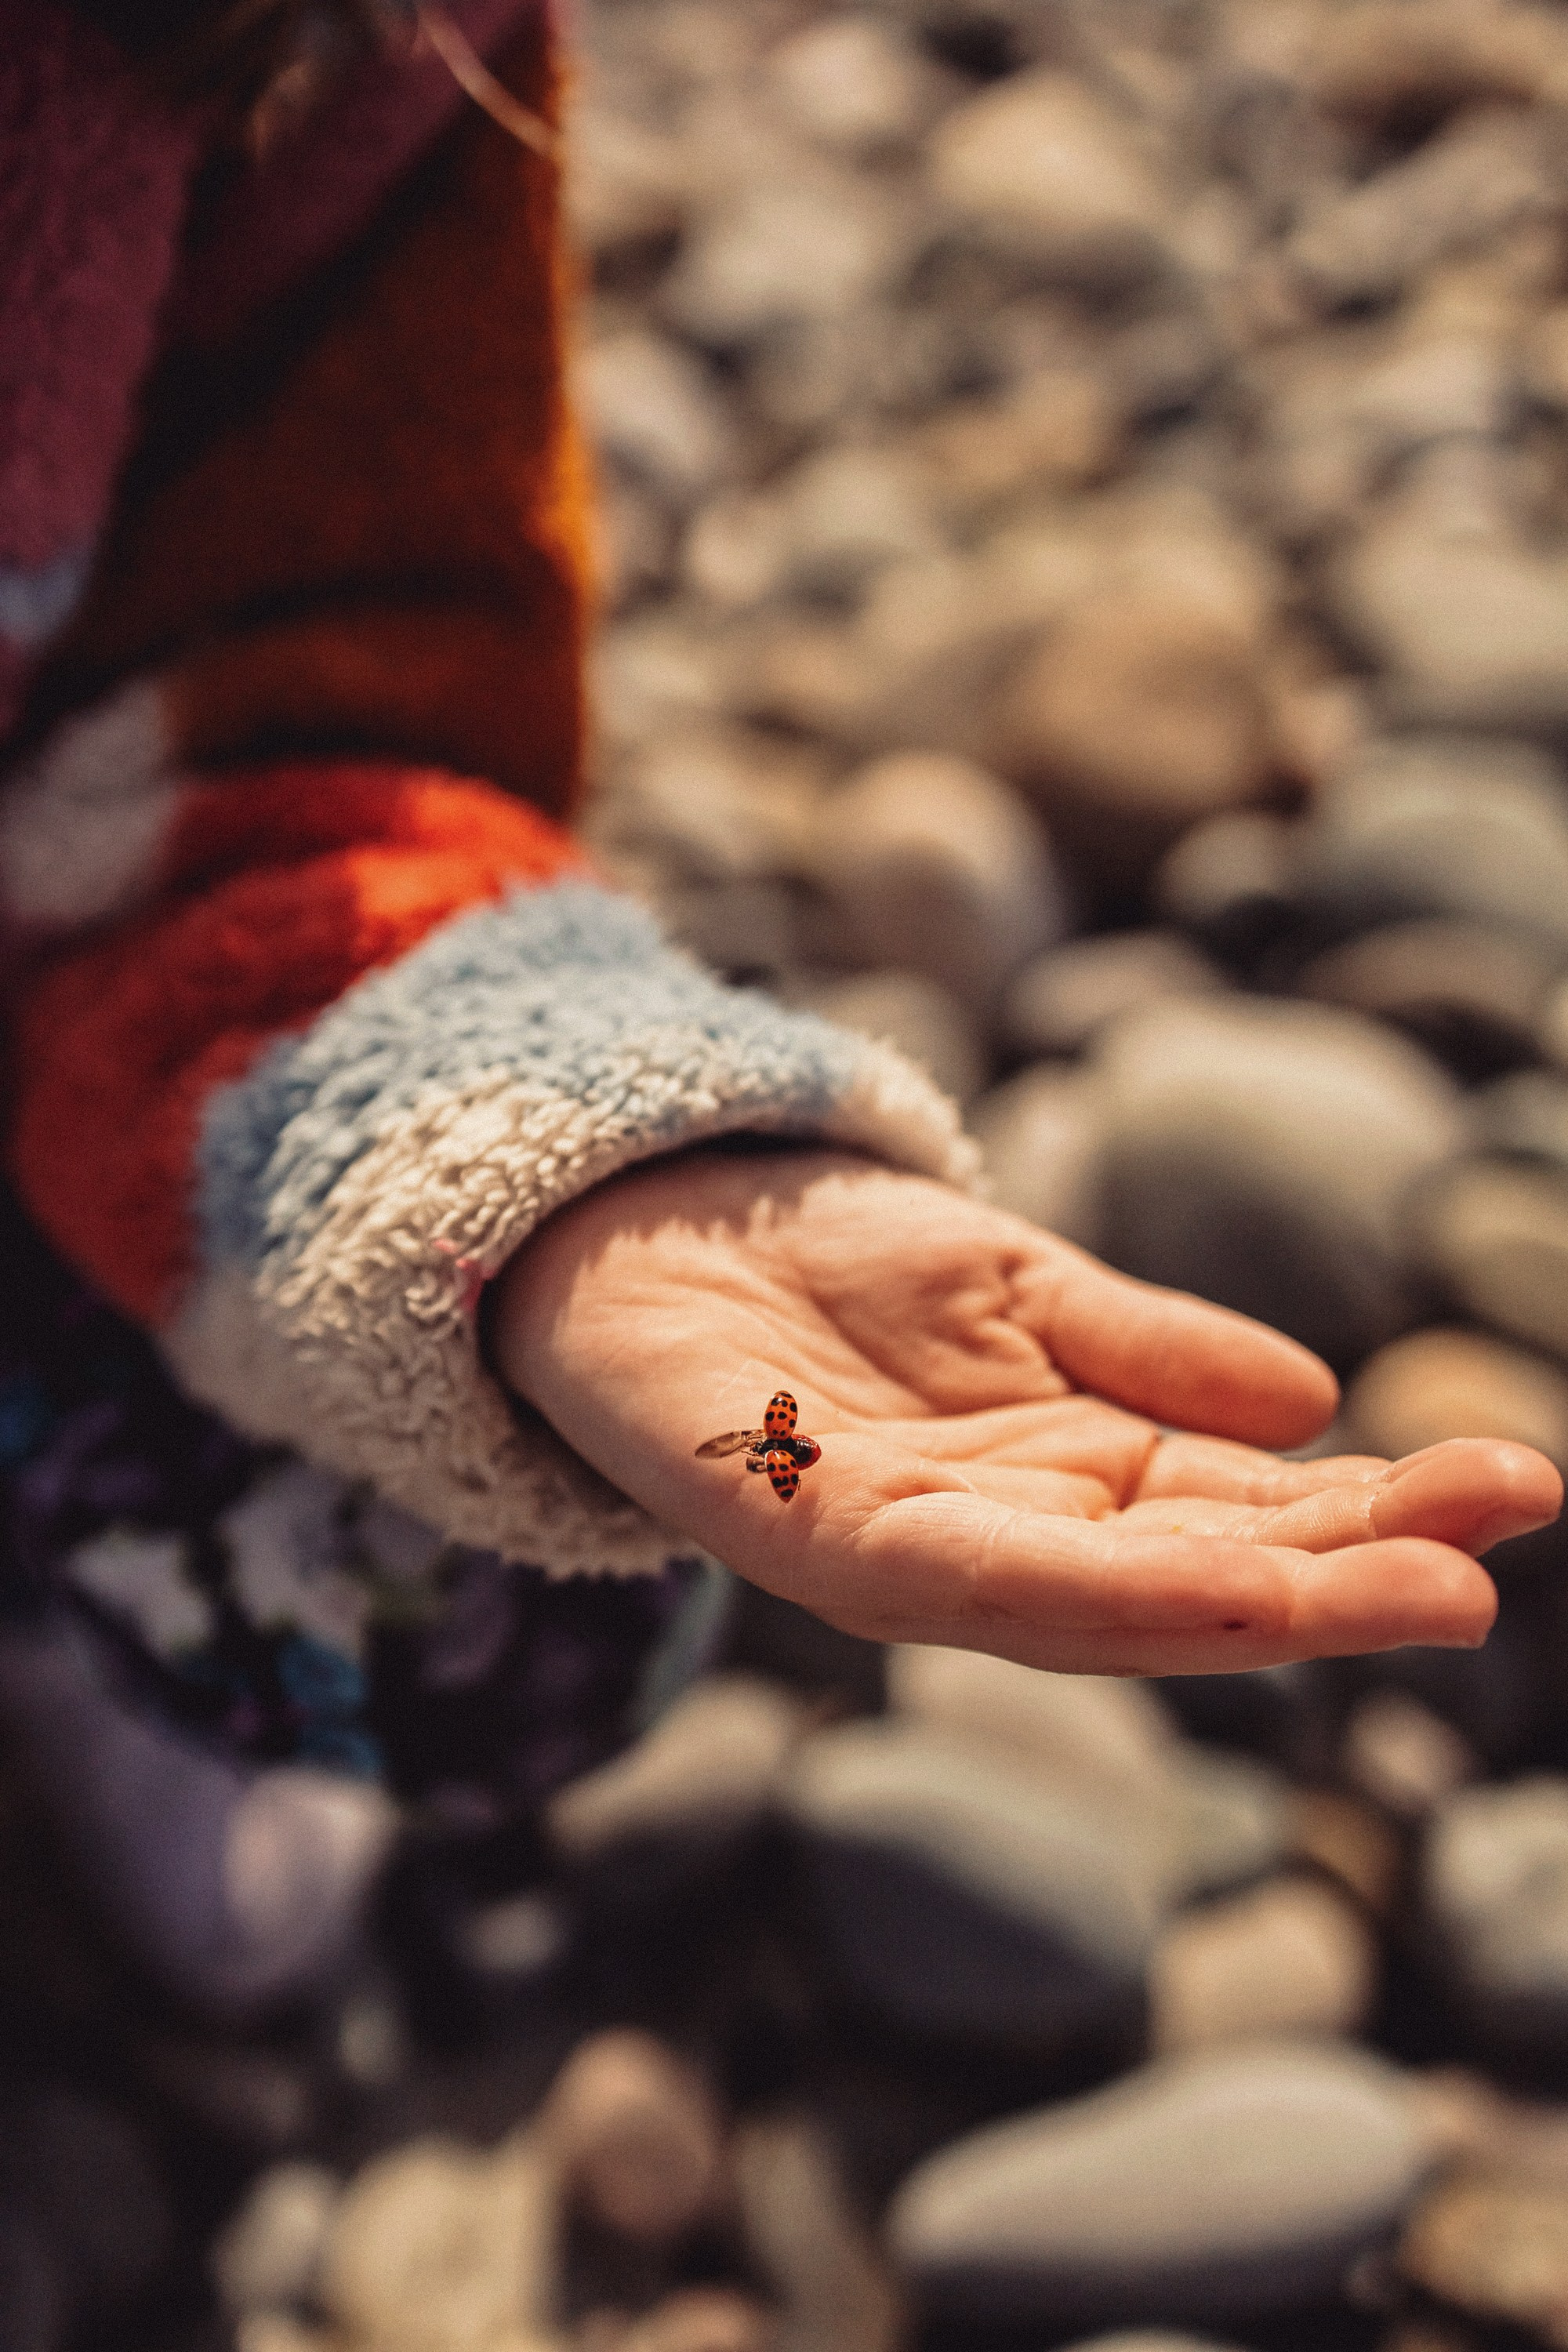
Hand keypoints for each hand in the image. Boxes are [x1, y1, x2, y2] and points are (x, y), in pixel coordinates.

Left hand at [492, 1149, 1559, 1675]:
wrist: (642, 1221)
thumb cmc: (829, 1271)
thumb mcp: (1022, 1290)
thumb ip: (1150, 1352)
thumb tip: (1314, 1405)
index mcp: (1072, 1484)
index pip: (1248, 1514)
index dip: (1378, 1512)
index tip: (1514, 1486)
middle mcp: (1007, 1542)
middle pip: (1197, 1580)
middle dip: (1346, 1582)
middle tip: (1488, 1572)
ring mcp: (912, 1553)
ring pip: (1106, 1603)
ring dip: (1255, 1604)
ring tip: (1410, 1590)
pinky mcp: (809, 1536)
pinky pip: (968, 1575)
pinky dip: (1098, 1585)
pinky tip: (1209, 1576)